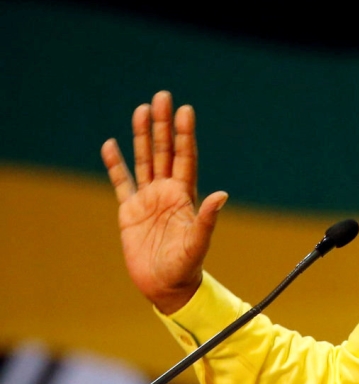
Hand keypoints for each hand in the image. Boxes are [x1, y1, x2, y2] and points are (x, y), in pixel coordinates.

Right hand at [101, 91, 227, 313]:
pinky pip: (121, 182)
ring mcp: (148, 199)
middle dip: (163, 125)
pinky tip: (111, 144)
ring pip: (144, 160)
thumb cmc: (186, 267)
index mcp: (185, 195)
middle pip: (164, 151)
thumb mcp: (198, 242)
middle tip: (163, 97)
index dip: (184, 134)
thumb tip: (222, 195)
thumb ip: (207, 218)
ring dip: (142, 136)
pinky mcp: (129, 211)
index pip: (185, 157)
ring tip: (141, 110)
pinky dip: (116, 164)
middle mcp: (167, 192)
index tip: (185, 110)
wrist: (166, 287)